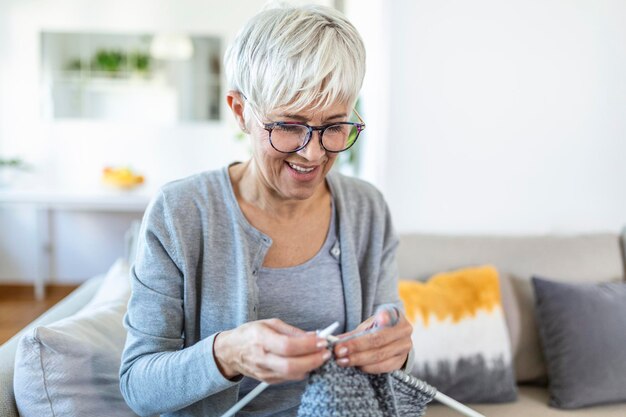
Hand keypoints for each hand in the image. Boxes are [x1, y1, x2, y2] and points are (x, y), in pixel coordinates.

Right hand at [213, 319, 330, 383]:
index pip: (287, 346)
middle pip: (291, 365)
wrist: (231, 352)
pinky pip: (289, 378)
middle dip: (313, 360)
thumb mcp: (270, 323)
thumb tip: (312, 335)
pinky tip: (307, 362)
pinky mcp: (268, 380)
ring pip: (292, 375)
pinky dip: (302, 371)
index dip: (307, 345)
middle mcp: (262, 358)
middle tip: (326, 353)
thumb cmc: (250, 334)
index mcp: (261, 339)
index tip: (321, 340)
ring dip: (311, 366)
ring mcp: (264, 372)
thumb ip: (292, 331)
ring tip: (320, 356)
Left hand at [332, 308, 412, 373]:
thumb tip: (335, 341)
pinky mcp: (401, 361)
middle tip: (339, 351)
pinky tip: (356, 366)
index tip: (367, 325)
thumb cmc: (378, 329)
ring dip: (358, 359)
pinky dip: (368, 367)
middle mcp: (404, 330)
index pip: (386, 316)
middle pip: (378, 339)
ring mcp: (405, 347)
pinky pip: (384, 367)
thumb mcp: (369, 325)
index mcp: (396, 314)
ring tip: (343, 360)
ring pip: (380, 355)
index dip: (381, 319)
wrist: (394, 339)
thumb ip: (354, 333)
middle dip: (356, 346)